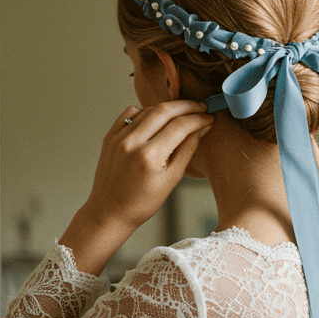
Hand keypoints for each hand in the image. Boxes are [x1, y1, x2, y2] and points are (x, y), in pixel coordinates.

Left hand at [60, 100, 212, 273]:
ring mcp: (118, 137)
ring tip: (182, 113)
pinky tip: (156, 118)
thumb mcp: (171, 180)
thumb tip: (202, 128)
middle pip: (164, 110)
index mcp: (149, 156)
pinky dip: (145, 111)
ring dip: (167, 108)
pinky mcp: (110, 136)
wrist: (109, 211)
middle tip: (201, 107)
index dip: (198, 119)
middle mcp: (132, 142)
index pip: (180, 126)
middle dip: (186, 106)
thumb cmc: (141, 203)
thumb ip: (187, 150)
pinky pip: (130, 114)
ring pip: (148, 109)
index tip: (209, 117)